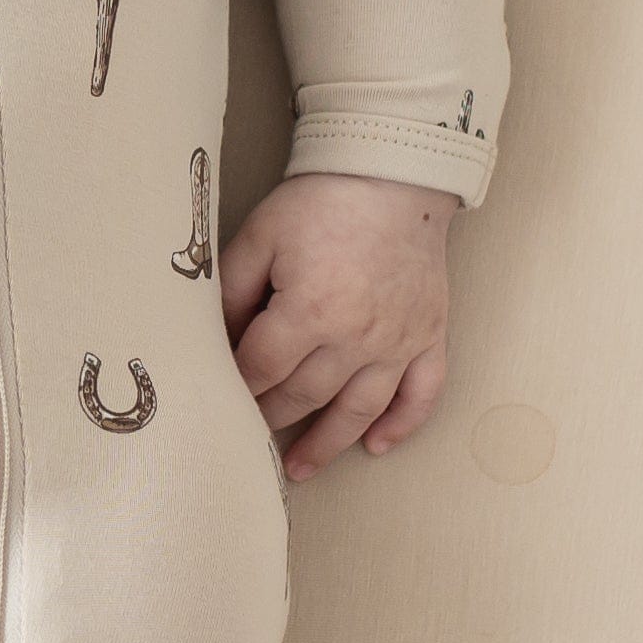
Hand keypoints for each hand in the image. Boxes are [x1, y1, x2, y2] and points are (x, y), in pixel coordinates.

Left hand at [217, 172, 455, 482]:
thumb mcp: (259, 236)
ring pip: (359, 410)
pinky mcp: (429, 334)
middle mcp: (358, 336)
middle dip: (270, 417)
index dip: (236, 385)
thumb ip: (231, 292)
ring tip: (299, 468)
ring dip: (327, 443)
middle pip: (305, 395)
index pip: (262, 369)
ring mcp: (399, 341)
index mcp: (311, 310)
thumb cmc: (322, 201)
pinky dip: (402, 424)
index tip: (216, 399)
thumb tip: (213, 339)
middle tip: (244, 434)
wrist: (393, 173)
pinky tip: (378, 446)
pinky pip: (421, 393)